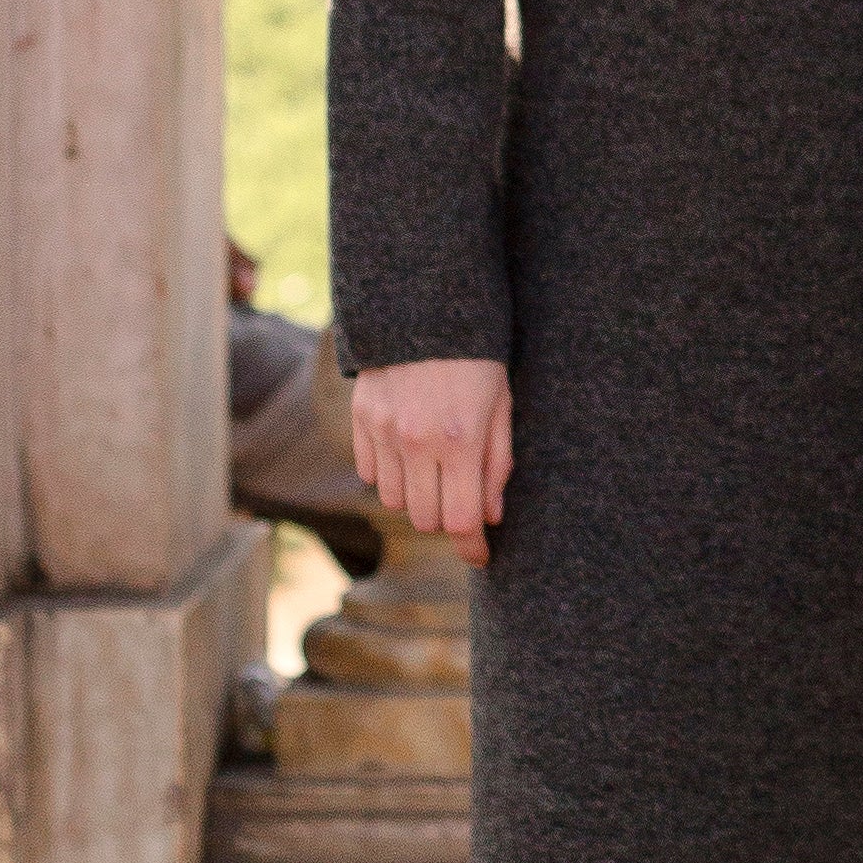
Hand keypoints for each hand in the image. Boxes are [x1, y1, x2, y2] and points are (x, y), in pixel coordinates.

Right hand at [346, 355, 513, 568]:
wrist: (426, 306)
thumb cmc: (477, 356)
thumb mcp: (501, 404)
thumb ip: (496, 463)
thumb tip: (490, 517)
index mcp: (460, 439)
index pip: (461, 520)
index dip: (472, 546)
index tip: (481, 556)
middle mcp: (417, 441)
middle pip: (426, 519)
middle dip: (447, 518)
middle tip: (462, 498)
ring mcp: (384, 431)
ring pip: (395, 502)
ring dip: (417, 496)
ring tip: (436, 468)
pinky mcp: (361, 419)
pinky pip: (371, 474)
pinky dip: (390, 475)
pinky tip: (409, 452)